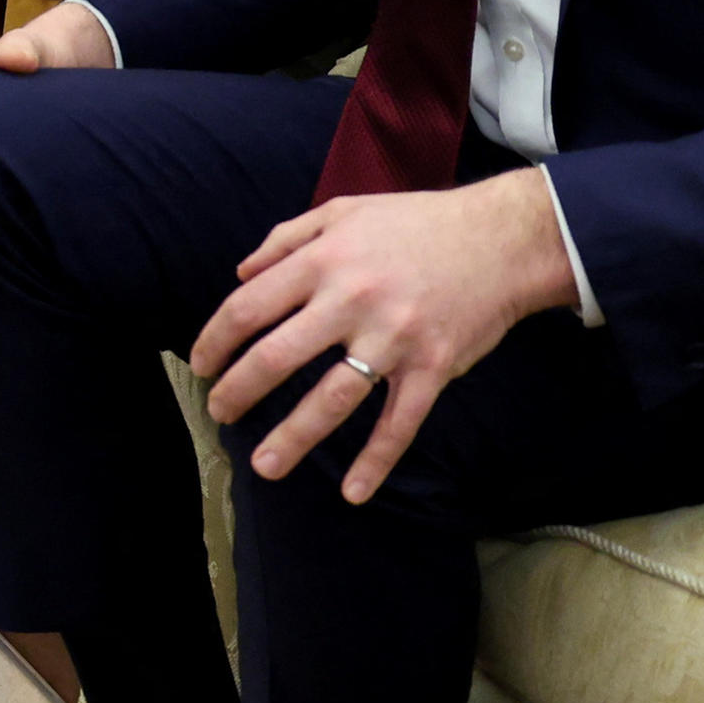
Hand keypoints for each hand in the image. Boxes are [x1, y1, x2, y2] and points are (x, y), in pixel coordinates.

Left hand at [185, 171, 569, 499]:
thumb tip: (240, 273)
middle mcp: (352, 301)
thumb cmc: (417, 223)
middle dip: (239, 391)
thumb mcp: (343, 211)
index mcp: (324, 261)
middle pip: (278, 357)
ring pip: (332, 398)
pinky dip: (377, 459)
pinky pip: (400, 422)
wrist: (502, 239)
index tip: (200, 364)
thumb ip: (286, 238)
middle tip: (219, 413)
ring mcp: (393, 338)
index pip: (250, 307)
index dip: (217, 340)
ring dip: (294, 437)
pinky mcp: (432, 366)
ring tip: (264, 465)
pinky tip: (353, 491)